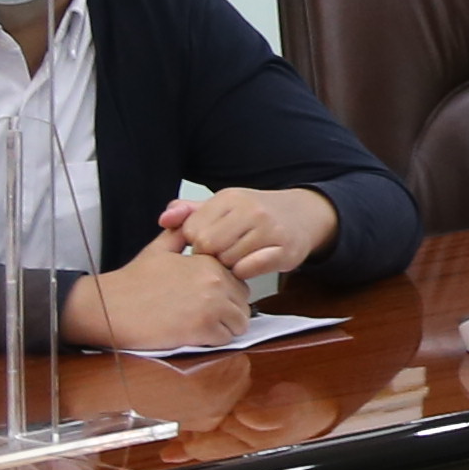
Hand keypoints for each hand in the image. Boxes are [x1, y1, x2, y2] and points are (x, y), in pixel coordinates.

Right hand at [67, 234, 253, 352]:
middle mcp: (215, 280)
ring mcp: (211, 305)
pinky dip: (213, 341)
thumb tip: (193, 222)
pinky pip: (226, 339)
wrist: (109, 307)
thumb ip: (182, 235)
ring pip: (238, 322)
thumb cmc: (133, 281)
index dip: (225, 293)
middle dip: (228, 311)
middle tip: (201, 316)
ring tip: (197, 326)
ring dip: (223, 328)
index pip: (238, 280)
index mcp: (209, 261)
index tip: (204, 300)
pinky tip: (192, 335)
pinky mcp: (203, 329)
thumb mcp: (159, 249)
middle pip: (242, 303)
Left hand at [158, 186, 338, 280]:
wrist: (304, 214)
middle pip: (208, 245)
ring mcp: (269, 230)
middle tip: (221, 255)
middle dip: (210, 256)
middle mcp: (250, 210)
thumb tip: (164, 218)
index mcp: (229, 197)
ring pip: (228, 260)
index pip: (192, 229)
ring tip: (237, 258)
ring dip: (228, 266)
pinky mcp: (284, 250)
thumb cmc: (257, 214)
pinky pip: (249, 269)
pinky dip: (245, 272)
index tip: (206, 244)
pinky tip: (250, 265)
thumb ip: (191, 212)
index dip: (195, 242)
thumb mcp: (224, 207)